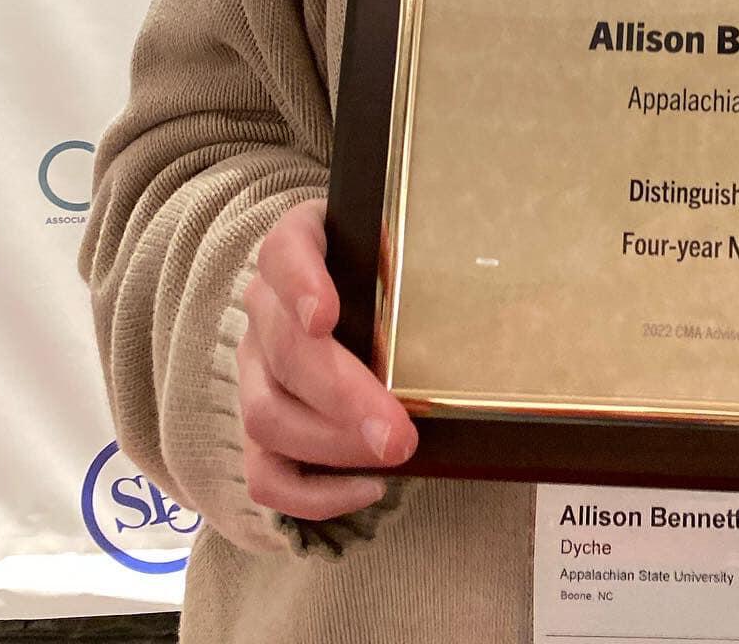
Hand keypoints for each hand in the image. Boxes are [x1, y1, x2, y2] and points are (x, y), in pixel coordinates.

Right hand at [237, 198, 418, 520]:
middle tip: (397, 433)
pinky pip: (265, 474)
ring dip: (332, 446)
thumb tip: (484, 297)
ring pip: (266, 416)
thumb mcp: (399, 244)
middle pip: (285, 351)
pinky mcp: (258, 427)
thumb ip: (418, 260)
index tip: (326, 317)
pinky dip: (313, 493)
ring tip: (393, 456)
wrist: (350, 290)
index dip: (301, 285)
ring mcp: (254, 369)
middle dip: (342, 397)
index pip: (285, 252)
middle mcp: (266, 306)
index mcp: (298, 246)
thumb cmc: (385, 264)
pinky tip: (368, 487)